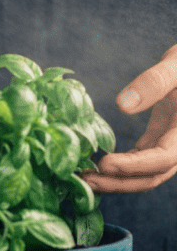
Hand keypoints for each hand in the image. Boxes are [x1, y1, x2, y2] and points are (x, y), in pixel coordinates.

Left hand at [82, 45, 176, 192]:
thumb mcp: (175, 68)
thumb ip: (154, 83)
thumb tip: (123, 105)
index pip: (162, 159)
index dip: (134, 165)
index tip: (105, 163)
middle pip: (152, 176)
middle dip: (119, 182)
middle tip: (85, 181)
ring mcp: (168, 147)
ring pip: (145, 175)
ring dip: (115, 181)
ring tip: (84, 179)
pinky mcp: (157, 142)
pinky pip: (139, 162)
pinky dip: (119, 169)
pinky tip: (95, 167)